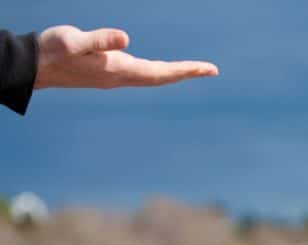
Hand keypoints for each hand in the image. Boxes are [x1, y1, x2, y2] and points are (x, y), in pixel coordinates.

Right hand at [34, 25, 217, 89]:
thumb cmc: (52, 51)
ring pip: (152, 77)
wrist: (32, 67)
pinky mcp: (106, 73)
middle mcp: (121, 77)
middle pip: (162, 77)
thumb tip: (126, 39)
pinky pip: (141, 74)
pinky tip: (161, 70)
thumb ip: (99, 40)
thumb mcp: (74, 40)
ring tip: (194, 69)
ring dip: (174, 73)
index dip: (185, 70)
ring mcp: (114, 76)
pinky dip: (157, 71)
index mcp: (119, 70)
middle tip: (212, 69)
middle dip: (187, 72)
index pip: (160, 72)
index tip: (208, 69)